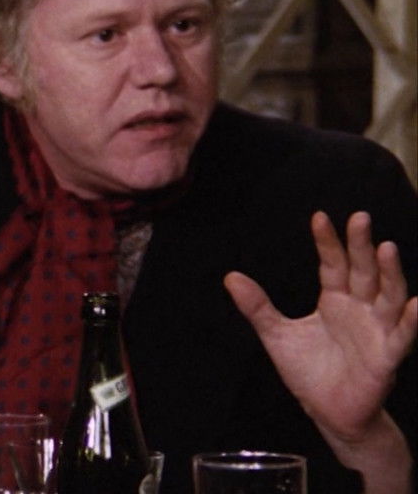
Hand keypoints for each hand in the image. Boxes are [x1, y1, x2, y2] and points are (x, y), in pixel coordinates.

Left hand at [225, 211, 416, 491]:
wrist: (327, 411)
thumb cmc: (308, 371)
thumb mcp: (276, 335)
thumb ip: (257, 306)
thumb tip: (230, 277)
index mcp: (335, 299)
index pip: (333, 263)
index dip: (328, 242)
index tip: (320, 217)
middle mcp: (361, 308)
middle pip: (363, 271)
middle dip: (361, 245)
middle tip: (360, 218)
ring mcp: (377, 330)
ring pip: (389, 296)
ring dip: (390, 273)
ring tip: (386, 249)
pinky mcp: (387, 356)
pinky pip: (403, 336)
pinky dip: (413, 320)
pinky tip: (417, 303)